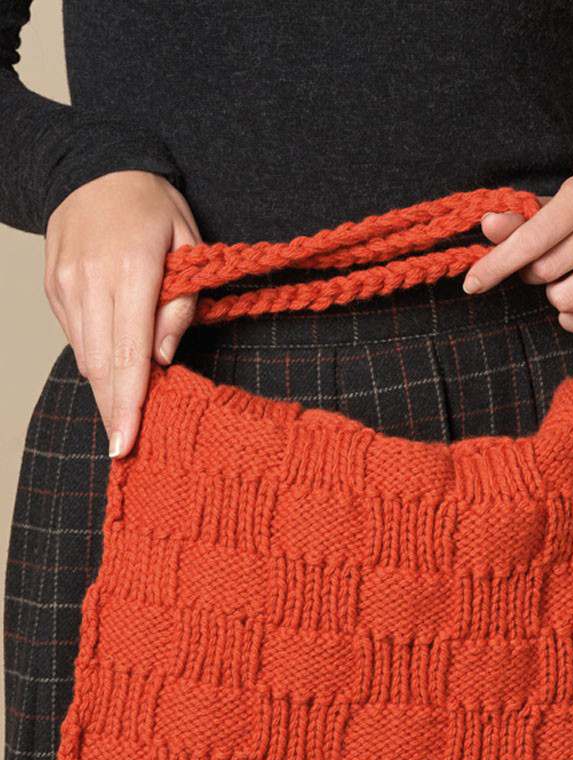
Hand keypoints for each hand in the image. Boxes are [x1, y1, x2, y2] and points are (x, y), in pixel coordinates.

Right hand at [44, 170, 200, 457]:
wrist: (95, 167)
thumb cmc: (152, 207)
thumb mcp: (188, 246)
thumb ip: (181, 304)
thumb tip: (163, 358)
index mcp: (132, 271)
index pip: (129, 352)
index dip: (129, 402)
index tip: (125, 441)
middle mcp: (90, 281)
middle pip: (102, 364)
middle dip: (114, 410)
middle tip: (123, 446)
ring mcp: (65, 285)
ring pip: (85, 355)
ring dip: (105, 386)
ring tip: (124, 408)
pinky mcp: (52, 288)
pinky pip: (75, 336)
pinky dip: (95, 356)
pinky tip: (112, 362)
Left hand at [462, 173, 572, 334]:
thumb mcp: (550, 215)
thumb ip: (517, 223)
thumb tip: (489, 226)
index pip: (531, 237)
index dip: (496, 265)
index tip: (472, 284)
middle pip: (546, 272)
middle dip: (537, 276)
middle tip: (551, 267)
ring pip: (567, 299)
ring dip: (558, 298)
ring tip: (572, 280)